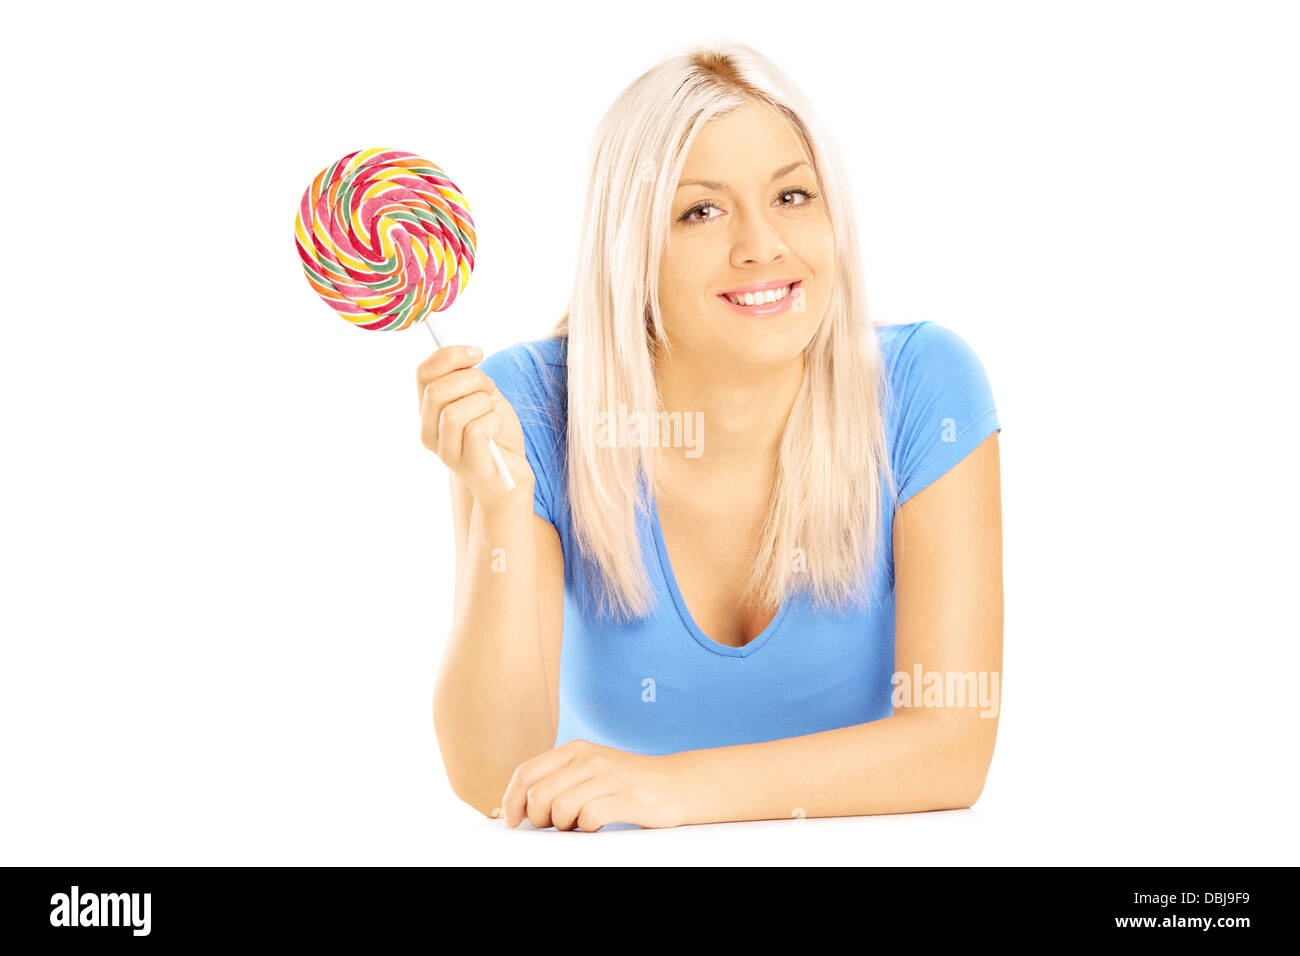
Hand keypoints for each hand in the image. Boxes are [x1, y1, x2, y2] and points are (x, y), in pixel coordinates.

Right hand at [416, 345, 533, 513]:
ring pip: (453, 412)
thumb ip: (469, 378)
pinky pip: (476, 430)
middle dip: (471, 380)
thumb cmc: (497, 435)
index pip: (423, 373)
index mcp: (428, 412)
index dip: (450, 355)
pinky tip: (497, 430)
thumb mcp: (483, 397)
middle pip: (436, 391)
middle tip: (488, 390)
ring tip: (492, 414)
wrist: (512, 477)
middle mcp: (429, 433)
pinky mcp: (468, 466)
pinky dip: (493, 422)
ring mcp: (446, 452)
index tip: (477, 353)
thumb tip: (467, 355)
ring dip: (483, 403)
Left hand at [501, 739, 693, 831]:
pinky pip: (589, 818)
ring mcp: (610, 777)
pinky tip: (599, 825)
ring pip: (560, 808)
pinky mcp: (628, 797)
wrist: (679, 784)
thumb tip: (520, 806)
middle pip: (538, 795)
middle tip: (554, 826)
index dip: (511, 800)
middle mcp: (590, 759)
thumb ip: (559, 780)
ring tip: (580, 824)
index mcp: (575, 750)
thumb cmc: (629, 782)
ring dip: (565, 825)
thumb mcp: (591, 770)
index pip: (526, 773)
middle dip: (539, 819)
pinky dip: (588, 829)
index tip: (514, 820)